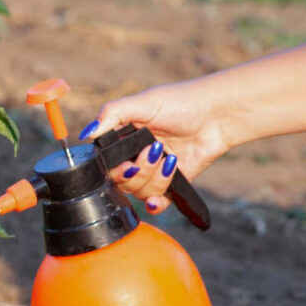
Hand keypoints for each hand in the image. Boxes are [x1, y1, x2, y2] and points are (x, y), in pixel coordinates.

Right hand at [77, 82, 230, 213]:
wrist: (219, 114)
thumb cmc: (182, 102)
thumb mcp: (143, 102)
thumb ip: (112, 114)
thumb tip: (86, 134)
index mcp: (124, 138)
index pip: (105, 163)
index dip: (112, 168)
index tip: (125, 163)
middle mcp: (136, 156)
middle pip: (121, 181)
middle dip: (137, 171)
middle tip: (153, 152)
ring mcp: (154, 171)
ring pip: (140, 192)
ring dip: (154, 179)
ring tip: (170, 159)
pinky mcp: (173, 183)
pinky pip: (158, 202)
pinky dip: (157, 204)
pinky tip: (159, 199)